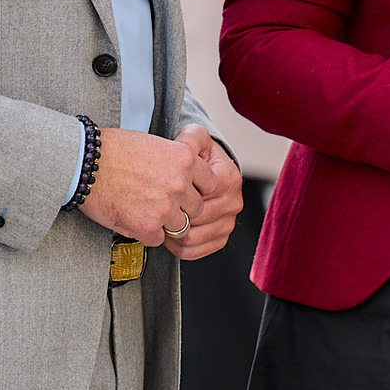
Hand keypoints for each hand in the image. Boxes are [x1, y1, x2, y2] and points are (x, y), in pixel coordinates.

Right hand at [77, 127, 208, 246]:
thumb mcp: (157, 145)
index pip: (211, 184)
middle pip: (197, 209)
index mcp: (185, 160)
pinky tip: (133, 219)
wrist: (86, 163)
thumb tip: (189, 180)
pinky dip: (147, 234)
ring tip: (146, 212)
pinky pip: (158, 240)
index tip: (186, 191)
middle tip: (162, 204)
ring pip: (180, 227)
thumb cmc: (115, 150)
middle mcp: (179, 184)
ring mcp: (165, 207)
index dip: (197, 189)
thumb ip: (178, 164)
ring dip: (165, 224)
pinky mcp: (147, 226)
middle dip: (182, 209)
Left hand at [164, 126, 243, 259]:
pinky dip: (176, 247)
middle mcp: (234, 202)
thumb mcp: (192, 140)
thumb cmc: (194, 158)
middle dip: (172, 217)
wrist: (204, 174)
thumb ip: (190, 137)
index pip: (198, 198)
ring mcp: (228, 223)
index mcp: (229, 178)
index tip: (161, 192)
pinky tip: (167, 235)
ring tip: (159, 221)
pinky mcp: (220, 239)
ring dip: (171, 233)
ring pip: (192, 238)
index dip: (176, 198)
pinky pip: (193, 252)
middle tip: (155, 210)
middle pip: (194, 220)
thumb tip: (184, 143)